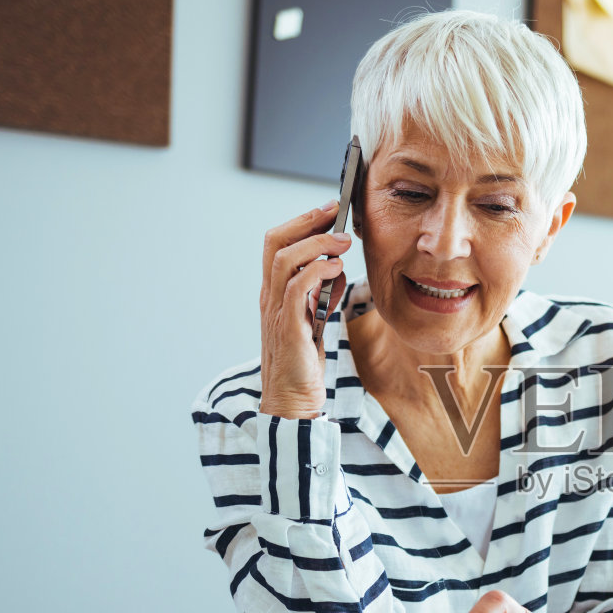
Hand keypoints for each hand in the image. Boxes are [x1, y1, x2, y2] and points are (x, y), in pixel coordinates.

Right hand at [259, 203, 351, 417]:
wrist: (292, 400)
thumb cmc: (303, 363)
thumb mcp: (313, 320)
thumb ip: (319, 295)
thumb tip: (335, 270)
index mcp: (273, 293)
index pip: (276, 244)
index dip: (300, 223)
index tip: (327, 212)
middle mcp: (269, 297)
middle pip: (275, 242)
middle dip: (306, 221)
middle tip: (335, 212)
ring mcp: (275, 311)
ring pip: (285, 259)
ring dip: (317, 243)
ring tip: (344, 241)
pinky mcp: (288, 327)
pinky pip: (297, 288)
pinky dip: (318, 271)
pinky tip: (337, 269)